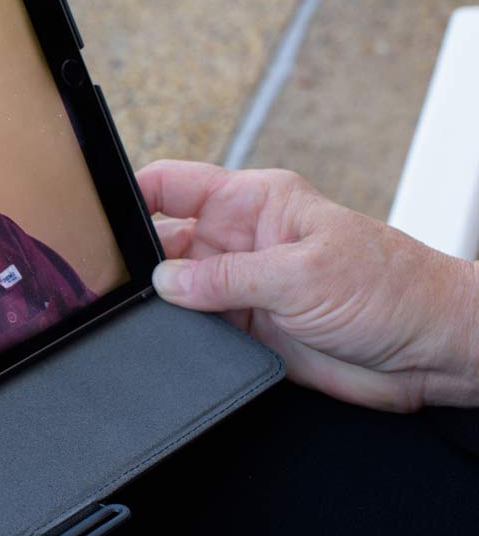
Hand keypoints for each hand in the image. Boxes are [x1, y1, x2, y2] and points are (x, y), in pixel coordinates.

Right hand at [137, 160, 478, 411]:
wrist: (434, 351)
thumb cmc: (393, 289)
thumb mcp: (303, 273)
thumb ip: (227, 278)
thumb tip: (165, 280)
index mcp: (254, 202)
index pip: (174, 185)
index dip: (133, 193)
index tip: (101, 215)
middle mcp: (241, 241)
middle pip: (164, 240)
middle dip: (139, 257)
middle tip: (115, 279)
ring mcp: (241, 286)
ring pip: (175, 289)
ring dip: (160, 302)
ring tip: (143, 312)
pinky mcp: (247, 330)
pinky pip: (196, 329)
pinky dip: (179, 335)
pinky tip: (169, 340)